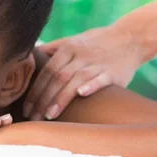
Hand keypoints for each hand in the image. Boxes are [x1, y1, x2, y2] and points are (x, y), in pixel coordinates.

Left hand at [24, 24, 141, 120]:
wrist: (130, 38)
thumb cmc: (95, 44)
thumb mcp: (72, 42)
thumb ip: (51, 51)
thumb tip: (28, 59)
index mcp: (68, 49)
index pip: (46, 72)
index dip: (35, 90)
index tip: (26, 108)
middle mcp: (81, 55)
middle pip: (57, 78)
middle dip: (43, 99)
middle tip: (33, 117)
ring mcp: (97, 63)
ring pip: (75, 80)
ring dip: (61, 98)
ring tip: (49, 115)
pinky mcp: (113, 71)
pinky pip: (101, 78)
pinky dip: (92, 85)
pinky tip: (82, 94)